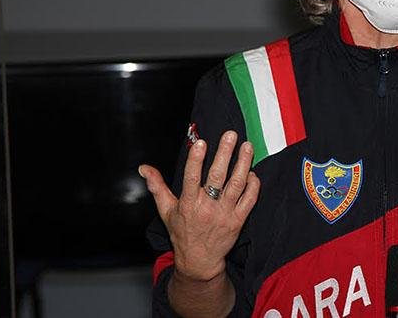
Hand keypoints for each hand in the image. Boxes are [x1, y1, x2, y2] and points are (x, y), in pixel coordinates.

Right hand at [139, 130, 259, 281]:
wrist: (199, 261)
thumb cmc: (182, 233)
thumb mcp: (166, 210)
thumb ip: (157, 186)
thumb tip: (144, 168)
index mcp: (188, 204)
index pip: (191, 178)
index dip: (196, 160)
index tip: (201, 142)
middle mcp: (207, 207)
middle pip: (218, 177)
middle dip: (225, 154)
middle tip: (231, 135)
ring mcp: (225, 214)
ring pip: (237, 185)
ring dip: (243, 164)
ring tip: (247, 146)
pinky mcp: (238, 220)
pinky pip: (249, 199)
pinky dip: (253, 185)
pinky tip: (252, 172)